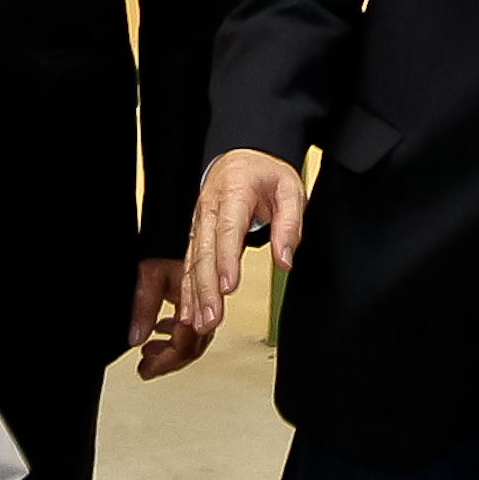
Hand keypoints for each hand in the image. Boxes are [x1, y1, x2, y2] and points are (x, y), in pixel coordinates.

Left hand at [129, 255, 210, 378]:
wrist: (176, 229)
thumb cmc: (167, 245)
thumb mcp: (149, 276)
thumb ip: (143, 310)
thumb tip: (135, 338)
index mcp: (197, 303)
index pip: (185, 346)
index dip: (164, 362)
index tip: (145, 370)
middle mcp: (205, 305)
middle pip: (191, 347)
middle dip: (166, 361)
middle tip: (146, 367)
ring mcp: (203, 303)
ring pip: (191, 339)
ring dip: (169, 349)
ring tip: (149, 351)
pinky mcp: (198, 298)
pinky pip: (190, 325)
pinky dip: (172, 334)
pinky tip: (160, 329)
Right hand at [180, 147, 307, 345]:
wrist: (244, 156)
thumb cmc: (267, 173)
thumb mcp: (290, 190)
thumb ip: (289, 225)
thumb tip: (285, 261)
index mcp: (233, 191)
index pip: (228, 230)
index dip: (226, 260)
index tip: (228, 288)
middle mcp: (210, 208)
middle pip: (204, 251)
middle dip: (206, 288)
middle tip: (212, 317)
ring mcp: (200, 222)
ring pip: (193, 261)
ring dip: (195, 294)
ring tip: (200, 323)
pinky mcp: (197, 234)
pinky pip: (190, 263)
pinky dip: (189, 289)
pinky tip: (190, 312)